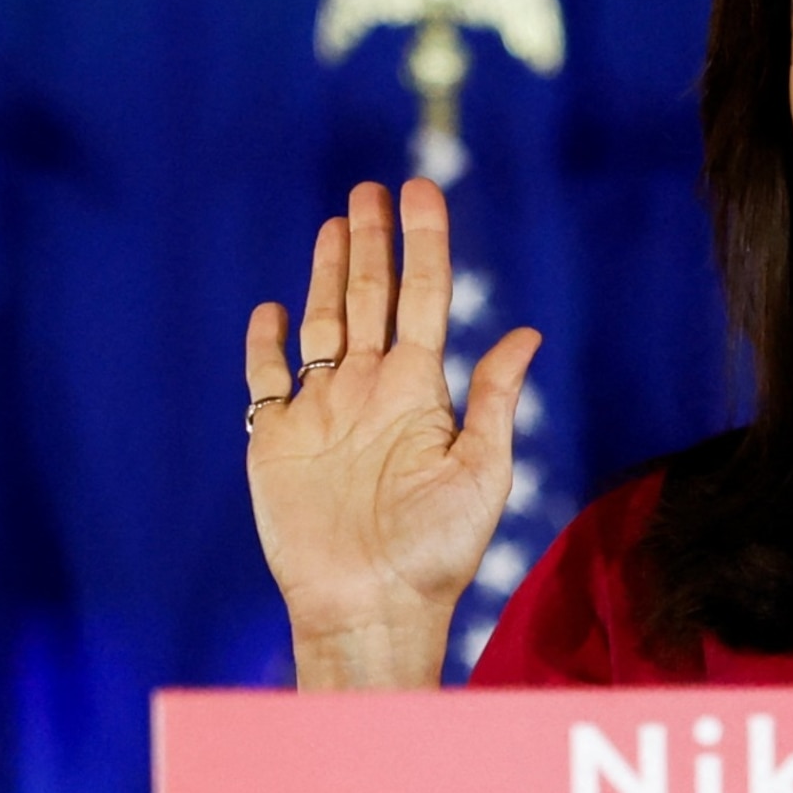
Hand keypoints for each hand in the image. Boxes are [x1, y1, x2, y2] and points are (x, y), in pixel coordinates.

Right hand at [244, 180, 538, 688]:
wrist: (370, 605)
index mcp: (421, 391)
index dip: (423, 242)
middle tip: (374, 188)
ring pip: (324, 322)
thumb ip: (495, 400)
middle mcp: (371, 391)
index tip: (421, 189)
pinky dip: (266, 342)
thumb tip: (526, 334)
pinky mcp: (276, 438)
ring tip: (338, 223)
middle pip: (372, 296)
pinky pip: (267, 378)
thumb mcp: (482, 473)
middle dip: (374, 241)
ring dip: (330, 273)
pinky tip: (273, 310)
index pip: (424, 296)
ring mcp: (323, 411)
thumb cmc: (435, 553)